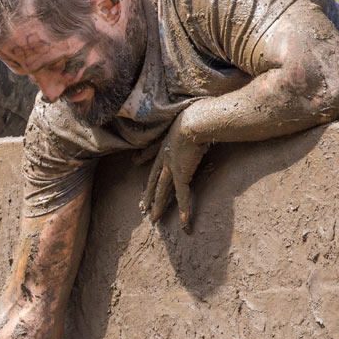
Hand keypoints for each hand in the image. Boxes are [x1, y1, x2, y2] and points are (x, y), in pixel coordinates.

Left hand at [142, 111, 207, 227]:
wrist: (194, 123)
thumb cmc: (195, 117)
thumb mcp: (188, 120)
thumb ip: (192, 125)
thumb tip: (203, 123)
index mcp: (166, 142)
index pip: (152, 153)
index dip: (143, 158)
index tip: (135, 161)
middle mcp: (165, 157)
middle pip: (154, 178)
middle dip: (149, 193)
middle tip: (142, 205)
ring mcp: (171, 168)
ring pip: (162, 190)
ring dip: (159, 205)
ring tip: (154, 218)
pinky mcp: (181, 175)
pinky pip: (182, 195)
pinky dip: (185, 208)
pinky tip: (184, 221)